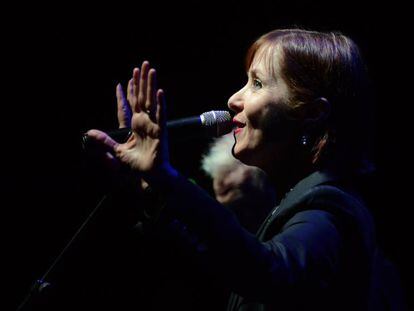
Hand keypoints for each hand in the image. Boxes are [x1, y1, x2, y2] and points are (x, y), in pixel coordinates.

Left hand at [87, 61, 169, 176]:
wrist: (150, 175)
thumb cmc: (137, 165)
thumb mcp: (117, 151)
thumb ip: (105, 140)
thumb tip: (89, 132)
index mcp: (134, 126)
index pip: (129, 105)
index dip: (127, 93)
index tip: (124, 81)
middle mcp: (144, 122)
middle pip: (141, 97)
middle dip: (141, 81)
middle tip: (141, 64)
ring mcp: (153, 124)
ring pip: (151, 101)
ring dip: (151, 85)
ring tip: (151, 70)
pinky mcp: (161, 131)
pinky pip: (161, 115)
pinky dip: (161, 104)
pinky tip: (160, 91)